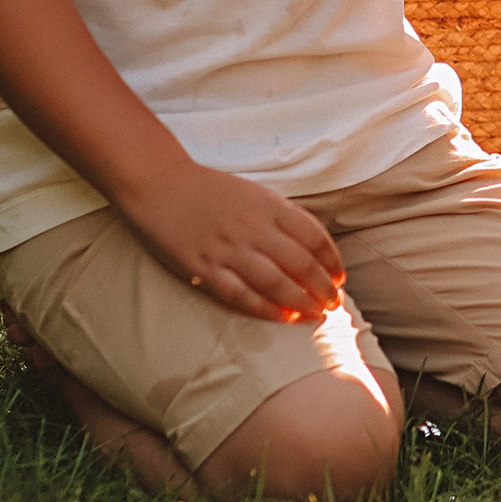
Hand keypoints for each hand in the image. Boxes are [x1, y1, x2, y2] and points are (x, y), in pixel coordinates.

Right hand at [118, 163, 346, 323]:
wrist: (160, 183)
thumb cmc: (211, 189)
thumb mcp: (255, 194)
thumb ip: (281, 217)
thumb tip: (310, 247)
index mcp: (270, 206)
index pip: (314, 237)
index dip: (332, 261)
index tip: (340, 277)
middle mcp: (253, 228)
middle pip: (300, 264)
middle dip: (323, 287)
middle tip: (334, 304)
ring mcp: (228, 249)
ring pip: (275, 282)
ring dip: (300, 302)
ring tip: (316, 315)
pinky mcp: (203, 267)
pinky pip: (239, 294)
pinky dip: (264, 308)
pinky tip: (282, 317)